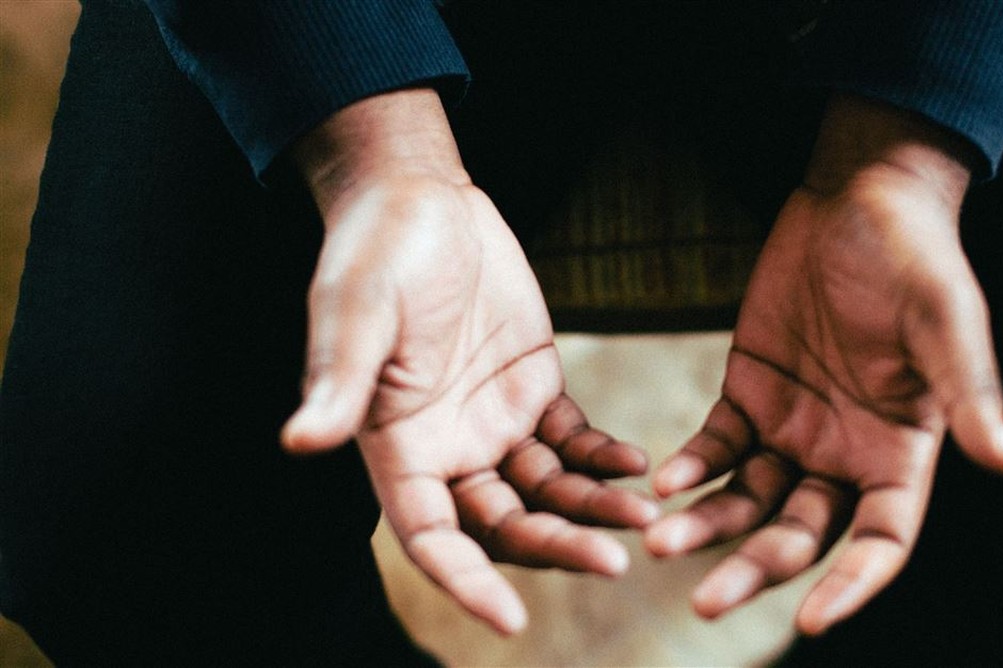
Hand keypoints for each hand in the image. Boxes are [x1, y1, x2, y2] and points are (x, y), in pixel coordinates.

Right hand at [279, 89, 657, 634]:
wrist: (422, 198)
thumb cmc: (375, 250)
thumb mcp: (355, 309)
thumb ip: (342, 379)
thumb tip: (301, 440)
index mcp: (397, 445)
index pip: (429, 536)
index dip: (465, 583)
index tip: (511, 621)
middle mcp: (447, 449)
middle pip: (503, 526)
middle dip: (556, 548)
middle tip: (614, 563)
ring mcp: (493, 422)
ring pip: (547, 491)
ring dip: (594, 508)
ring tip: (648, 516)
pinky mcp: (533, 388)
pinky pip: (573, 441)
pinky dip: (603, 458)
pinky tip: (638, 464)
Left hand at [644, 95, 1002, 635]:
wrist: (861, 197)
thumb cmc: (918, 258)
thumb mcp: (947, 323)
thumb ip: (969, 395)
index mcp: (903, 450)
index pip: (881, 540)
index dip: (852, 584)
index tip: (812, 621)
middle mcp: (846, 453)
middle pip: (801, 534)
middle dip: (755, 569)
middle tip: (703, 602)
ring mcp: (794, 427)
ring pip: (748, 500)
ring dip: (708, 524)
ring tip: (661, 543)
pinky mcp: (749, 393)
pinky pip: (717, 446)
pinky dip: (693, 467)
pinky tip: (664, 481)